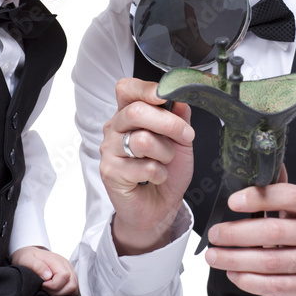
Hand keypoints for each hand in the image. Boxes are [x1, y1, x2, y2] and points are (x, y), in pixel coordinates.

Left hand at [10, 245, 78, 295]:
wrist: (30, 255)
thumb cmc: (28, 257)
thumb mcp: (27, 259)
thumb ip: (37, 266)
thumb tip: (48, 276)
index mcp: (58, 261)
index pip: (64, 276)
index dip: (52, 285)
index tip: (42, 284)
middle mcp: (67, 266)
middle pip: (72, 285)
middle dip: (57, 292)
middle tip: (45, 289)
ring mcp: (69, 272)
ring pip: (74, 289)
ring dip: (61, 294)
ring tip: (49, 290)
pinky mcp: (69, 278)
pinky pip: (72, 290)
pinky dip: (64, 293)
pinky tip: (53, 291)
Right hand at [100, 77, 193, 255]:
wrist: (159, 207)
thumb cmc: (166, 171)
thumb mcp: (180, 141)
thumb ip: (180, 119)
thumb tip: (182, 99)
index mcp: (128, 114)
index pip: (127, 89)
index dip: (145, 88)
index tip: (165, 94)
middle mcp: (115, 128)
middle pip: (135, 111)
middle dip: (168, 123)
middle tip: (186, 134)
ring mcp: (109, 149)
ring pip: (142, 139)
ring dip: (165, 153)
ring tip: (165, 161)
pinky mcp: (110, 171)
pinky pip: (143, 166)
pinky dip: (159, 173)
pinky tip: (156, 177)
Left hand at [203, 167, 295, 295]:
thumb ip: (276, 189)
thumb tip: (254, 165)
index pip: (288, 196)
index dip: (258, 197)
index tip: (231, 201)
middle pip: (273, 231)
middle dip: (237, 233)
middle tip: (214, 234)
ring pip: (270, 261)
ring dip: (235, 259)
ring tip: (214, 256)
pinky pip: (273, 285)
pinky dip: (248, 279)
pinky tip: (232, 273)